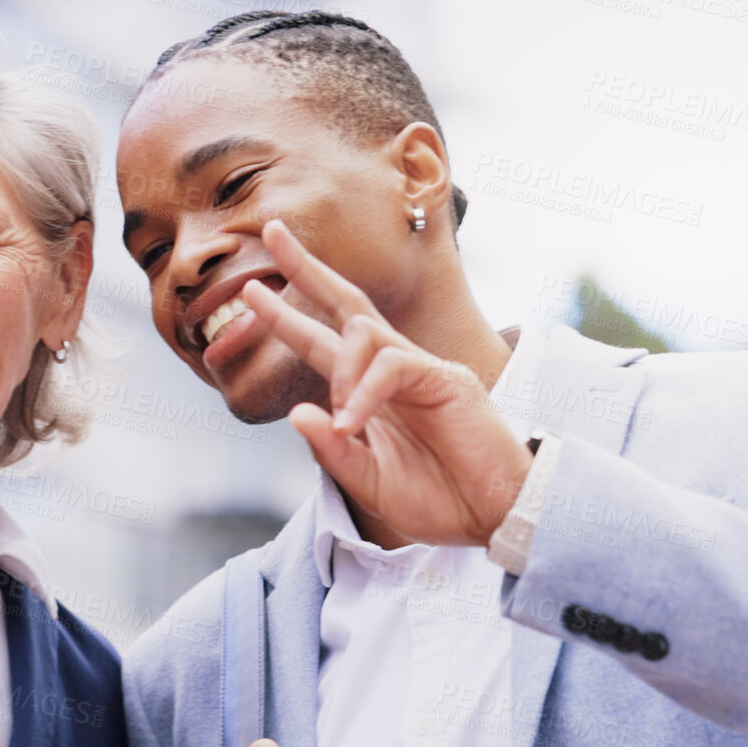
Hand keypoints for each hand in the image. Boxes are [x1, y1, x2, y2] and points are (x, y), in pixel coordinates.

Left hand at [243, 219, 534, 547]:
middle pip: (346, 303)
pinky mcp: (446, 378)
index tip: (251, 291)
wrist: (497, 517)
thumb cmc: (440, 500)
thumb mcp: (371, 484)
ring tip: (344, 422)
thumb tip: (296, 413)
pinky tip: (355, 422)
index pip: (323, 340)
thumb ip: (334, 452)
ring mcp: (421, 370)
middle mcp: (393, 371)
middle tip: (272, 230)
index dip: (286, 316)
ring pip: (363, 331)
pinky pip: (392, 365)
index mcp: (371, 393)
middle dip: (306, 268)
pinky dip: (366, 391)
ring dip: (340, 368)